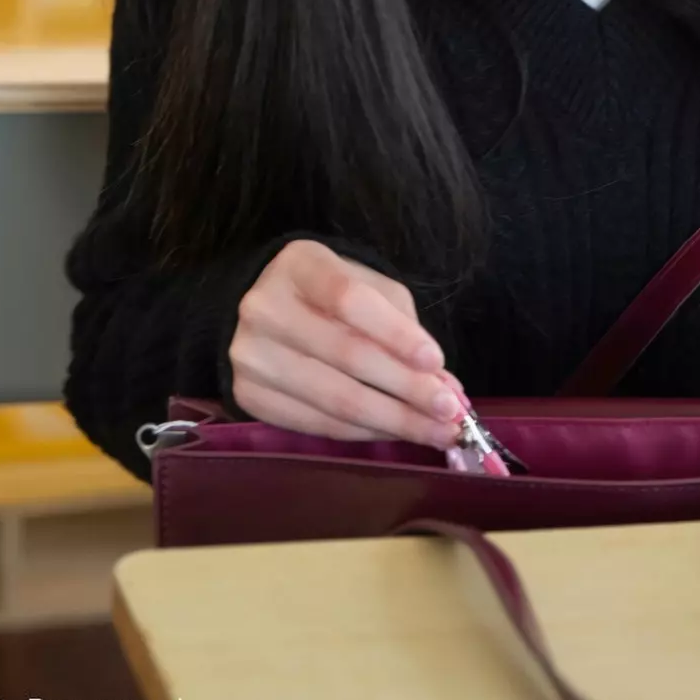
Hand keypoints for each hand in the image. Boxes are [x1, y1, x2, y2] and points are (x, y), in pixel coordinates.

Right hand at [228, 240, 464, 446]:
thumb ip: (403, 325)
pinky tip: (395, 433)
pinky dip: (364, 433)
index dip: (396, 334)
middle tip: (450, 412)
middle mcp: (265, 308)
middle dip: (407, 389)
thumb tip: (442, 383)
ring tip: (435, 432)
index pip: (349, 300)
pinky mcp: (249, 396)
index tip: (436, 362)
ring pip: (334, 399)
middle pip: (346, 355)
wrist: (262, 311)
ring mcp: (251, 356)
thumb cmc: (327, 295)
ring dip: (394, 421)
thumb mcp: (366, 286)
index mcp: (300, 266)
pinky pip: (317, 423)